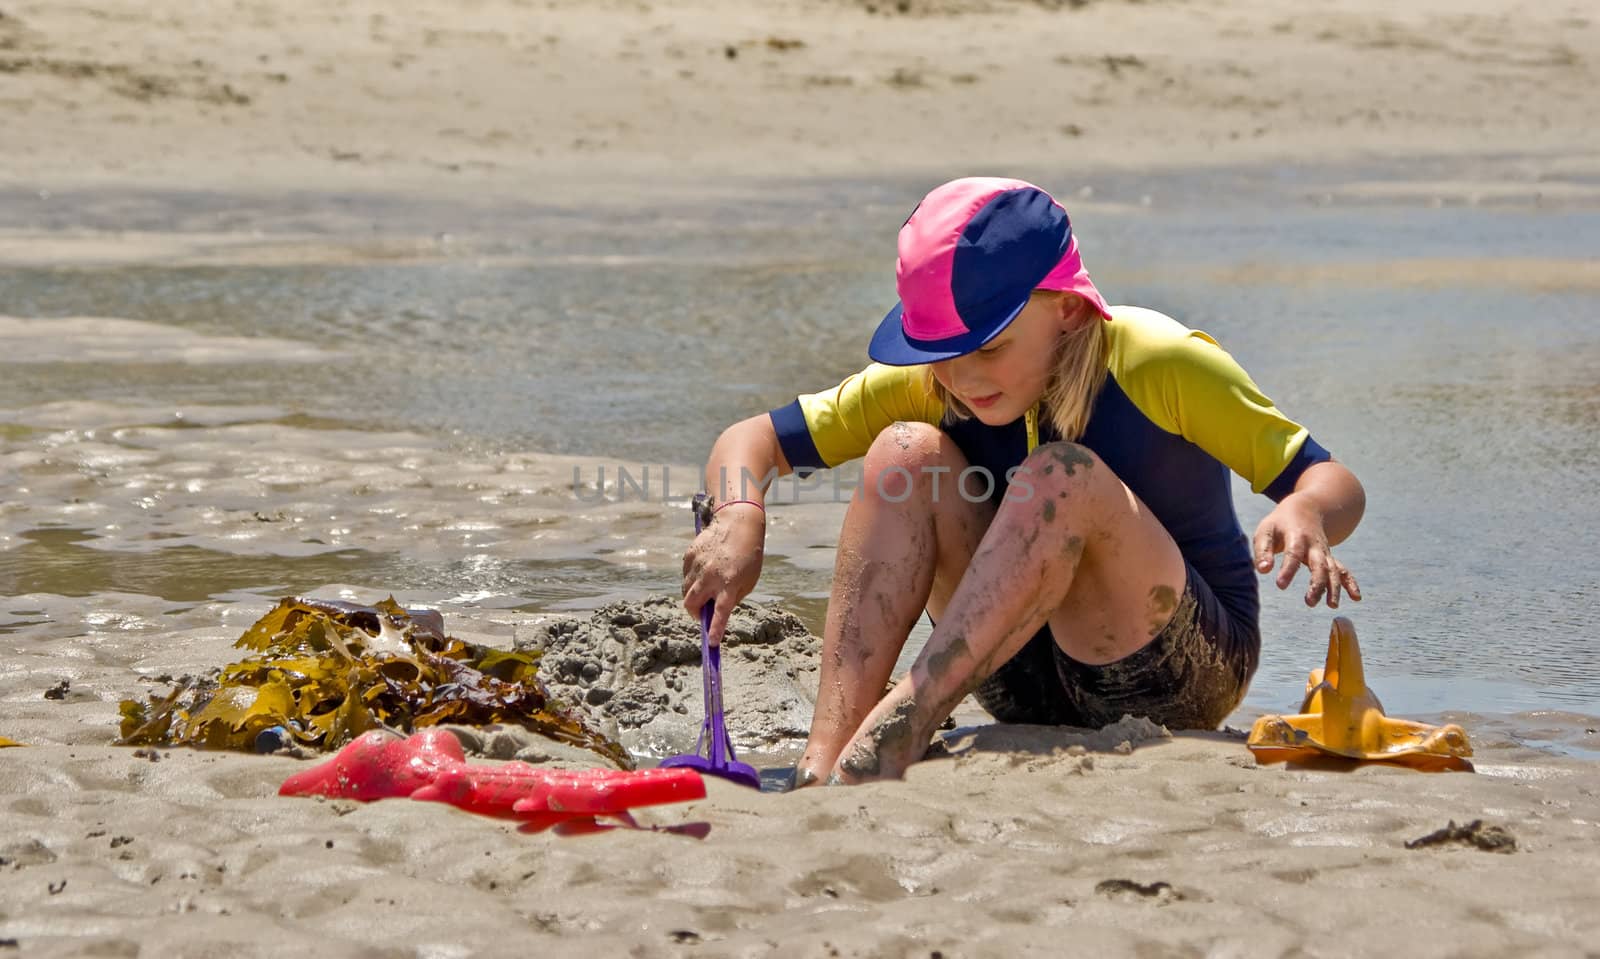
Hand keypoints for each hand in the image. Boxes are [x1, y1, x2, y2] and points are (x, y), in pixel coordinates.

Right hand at [681, 504, 764, 644]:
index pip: (720, 613)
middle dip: (695, 613)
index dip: (715, 629)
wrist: (738, 522)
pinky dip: (692, 579)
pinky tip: (703, 571)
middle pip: (692, 604)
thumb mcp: (749, 580)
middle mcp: (711, 576)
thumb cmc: (748, 554)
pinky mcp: (690, 555)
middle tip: (703, 613)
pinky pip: (686, 575)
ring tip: (705, 588)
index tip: (711, 643)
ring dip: (693, 596)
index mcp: (730, 583)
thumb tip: (717, 611)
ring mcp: (698, 565)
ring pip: (686, 591)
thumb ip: (733, 597)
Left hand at [1253, 497, 1361, 608]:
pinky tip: (1356, 598)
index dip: (1288, 570)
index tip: (1280, 585)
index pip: (1293, 554)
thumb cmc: (1279, 524)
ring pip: (1333, 570)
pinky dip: (1351, 583)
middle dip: (1317, 583)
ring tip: (1332, 605)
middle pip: (1319, 565)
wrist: (1305, 509)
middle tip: (1310, 602)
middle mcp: (1314, 546)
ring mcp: (1324, 553)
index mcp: (1296, 537)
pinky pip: (1343, 570)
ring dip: (1334, 587)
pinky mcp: (1329, 559)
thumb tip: (1262, 570)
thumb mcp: (1265, 531)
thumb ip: (1262, 550)